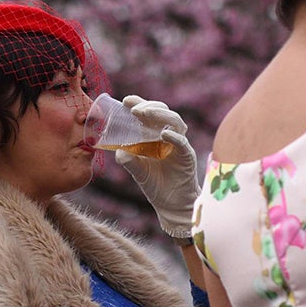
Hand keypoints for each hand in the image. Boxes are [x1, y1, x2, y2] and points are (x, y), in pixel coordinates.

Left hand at [116, 94, 199, 240]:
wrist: (171, 205)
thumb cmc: (155, 184)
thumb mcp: (137, 171)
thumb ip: (128, 159)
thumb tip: (118, 150)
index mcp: (155, 135)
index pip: (149, 114)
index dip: (139, 104)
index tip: (126, 101)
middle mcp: (169, 136)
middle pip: (163, 112)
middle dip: (148, 107)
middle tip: (134, 109)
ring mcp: (179, 144)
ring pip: (175, 121)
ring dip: (159, 115)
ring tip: (144, 114)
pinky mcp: (187, 156)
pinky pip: (182, 142)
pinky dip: (174, 136)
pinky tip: (164, 134)